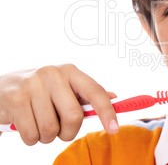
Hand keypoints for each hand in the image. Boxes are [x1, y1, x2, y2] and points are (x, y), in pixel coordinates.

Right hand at [0, 64, 118, 144]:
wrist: (3, 87)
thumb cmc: (41, 91)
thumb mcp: (65, 87)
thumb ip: (87, 95)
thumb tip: (114, 97)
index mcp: (70, 72)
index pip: (95, 92)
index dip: (107, 112)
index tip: (114, 129)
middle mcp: (53, 74)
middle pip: (74, 117)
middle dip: (68, 132)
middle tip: (59, 129)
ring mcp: (33, 85)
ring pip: (51, 129)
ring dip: (46, 136)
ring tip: (40, 124)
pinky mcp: (16, 99)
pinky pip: (32, 134)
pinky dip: (31, 138)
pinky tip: (26, 125)